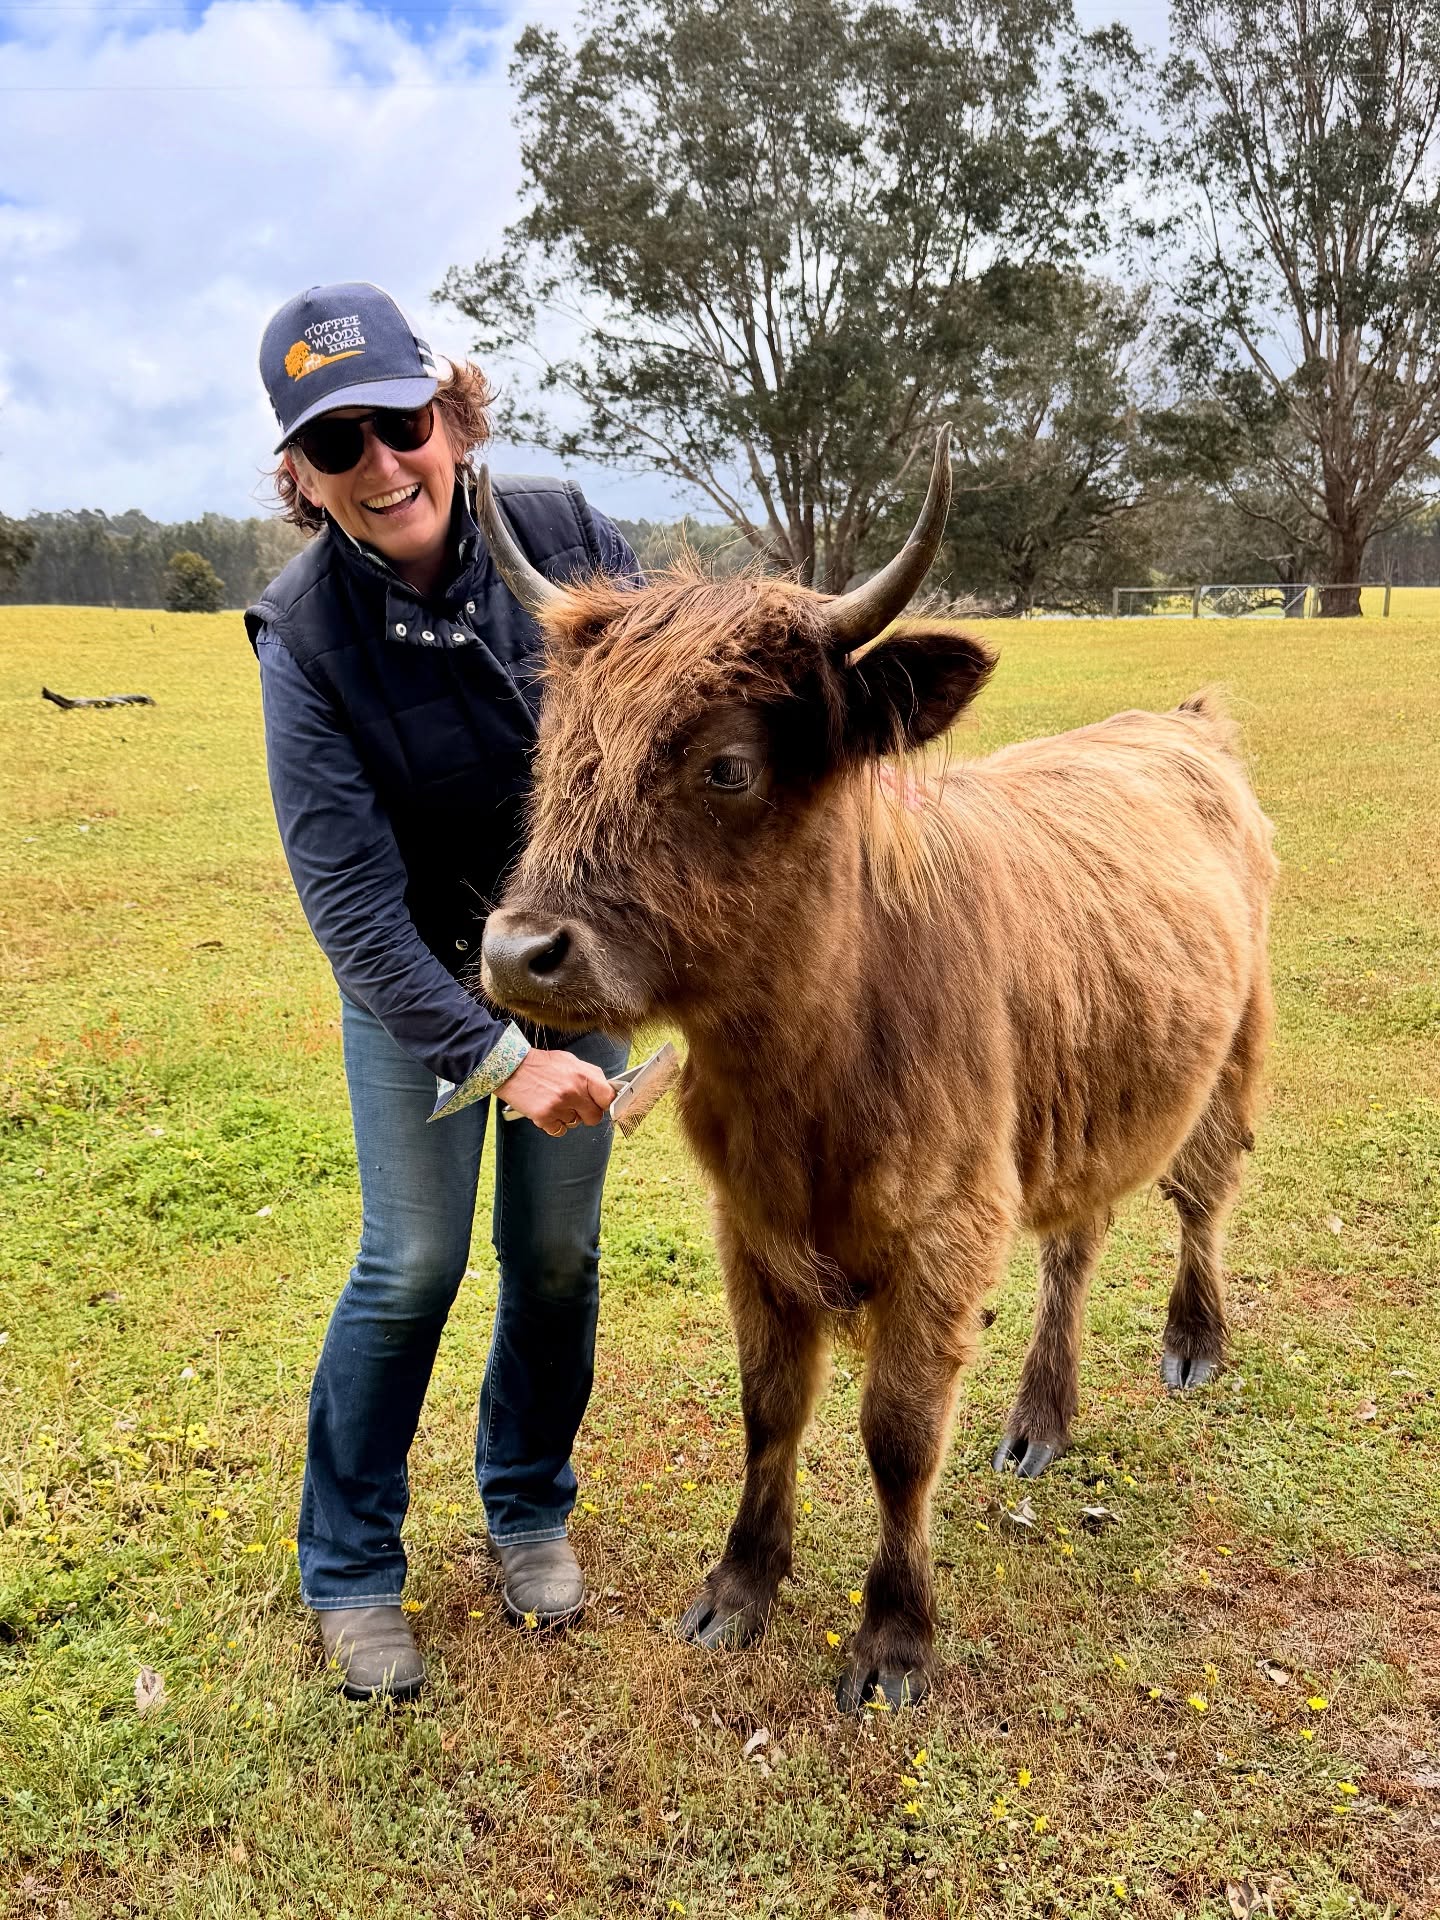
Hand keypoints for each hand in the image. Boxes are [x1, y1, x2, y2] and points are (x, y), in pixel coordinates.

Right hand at [496, 1048, 615, 1137]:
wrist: (511, 1067)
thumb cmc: (541, 1065)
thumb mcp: (570, 1061)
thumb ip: (589, 1076)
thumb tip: (606, 1090)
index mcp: (582, 1075)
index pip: (608, 1098)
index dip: (606, 1103)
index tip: (602, 1105)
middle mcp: (573, 1091)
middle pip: (594, 1117)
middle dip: (587, 1114)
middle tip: (576, 1106)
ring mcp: (559, 1106)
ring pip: (575, 1123)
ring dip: (567, 1116)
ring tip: (554, 1102)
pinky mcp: (544, 1117)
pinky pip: (559, 1130)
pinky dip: (554, 1124)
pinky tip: (547, 1111)